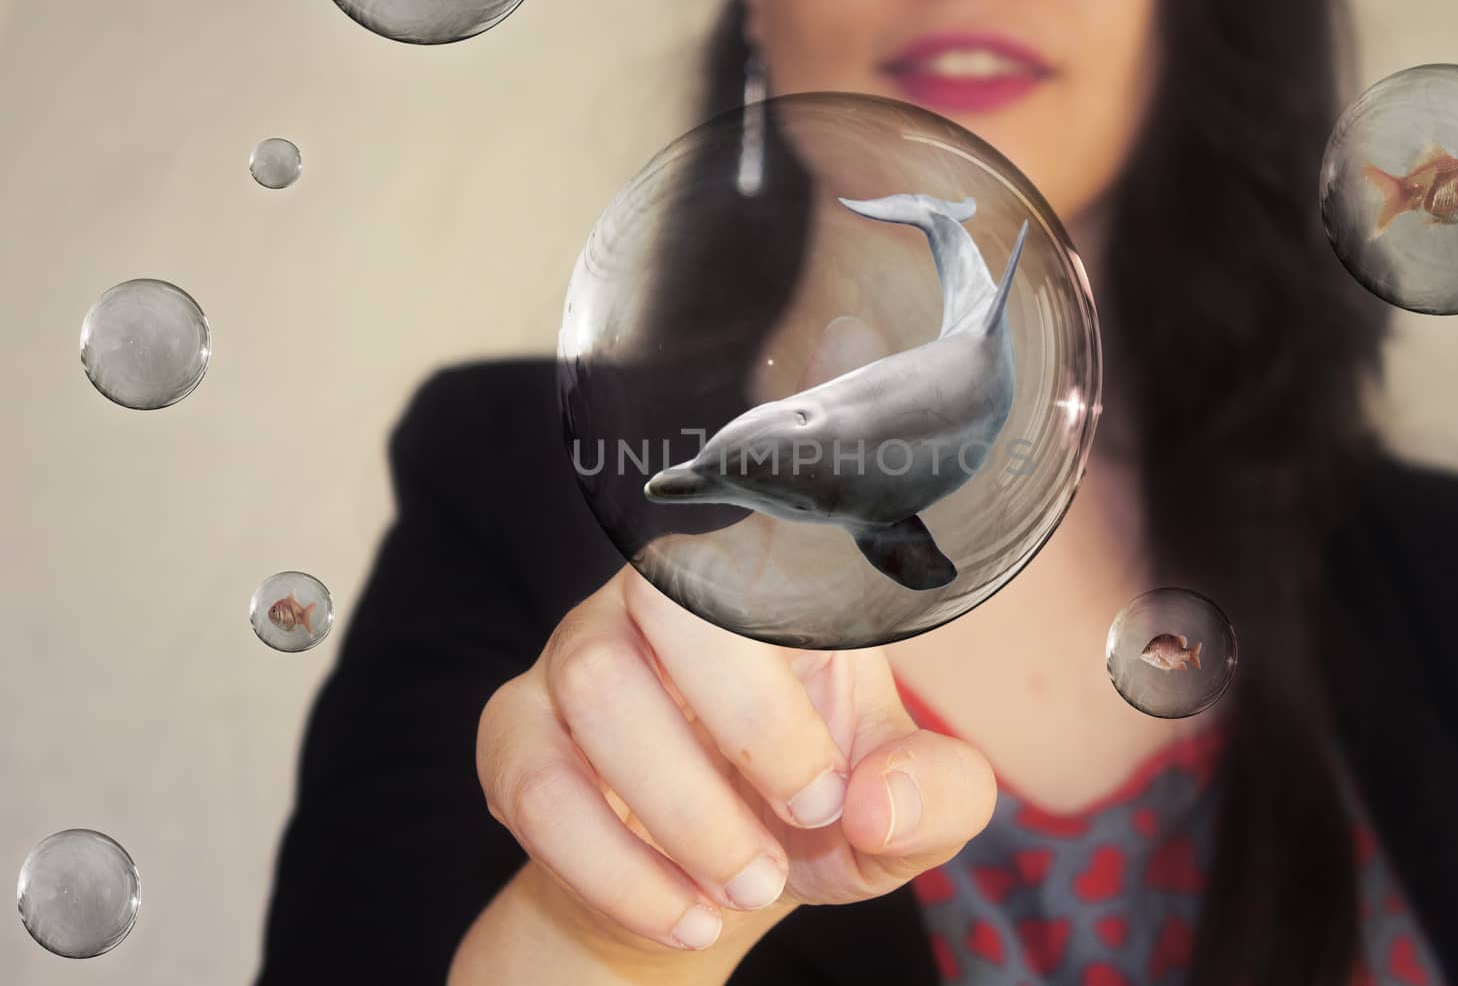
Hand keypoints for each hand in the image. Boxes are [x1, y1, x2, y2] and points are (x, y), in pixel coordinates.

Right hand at [472, 564, 996, 958]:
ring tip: (749, 885)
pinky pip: (536, 781)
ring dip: (682, 811)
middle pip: (667, 593)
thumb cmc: (813, 812)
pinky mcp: (516, 729)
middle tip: (804, 822)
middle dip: (745, 726)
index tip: (833, 787)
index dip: (805, 666)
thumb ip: (934, 793)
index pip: (770, 551)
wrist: (708, 885)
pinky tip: (682, 914)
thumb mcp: (903, 809)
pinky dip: (614, 869)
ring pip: (596, 687)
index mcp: (769, 583)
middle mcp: (662, 591)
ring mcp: (577, 649)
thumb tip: (876, 801)